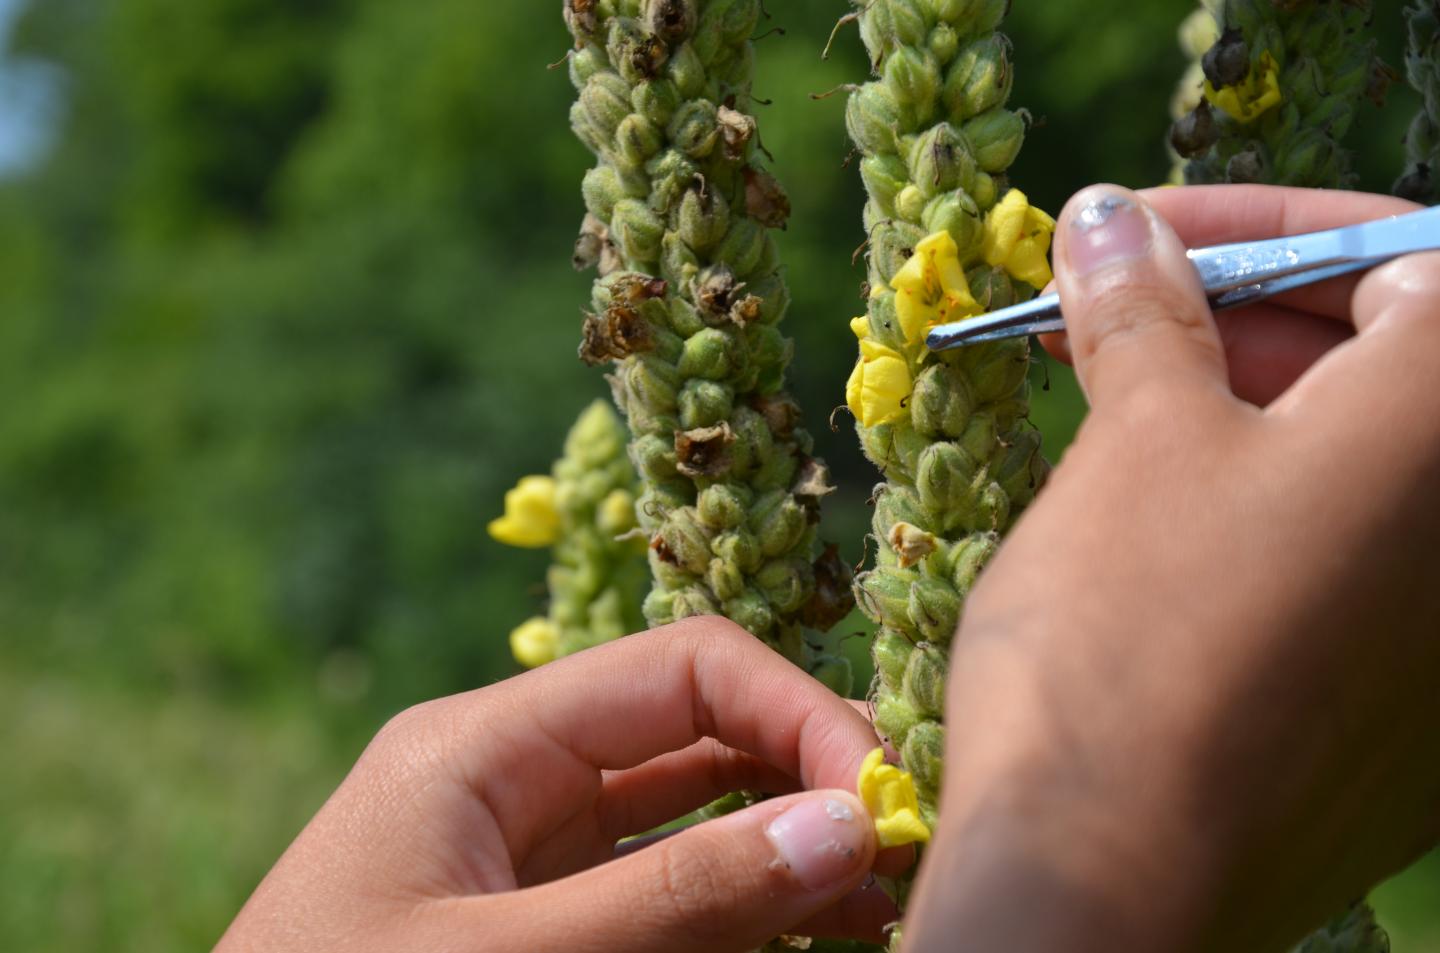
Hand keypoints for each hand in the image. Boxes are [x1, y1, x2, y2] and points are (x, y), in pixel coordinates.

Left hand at [216, 619, 895, 952]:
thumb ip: (676, 904)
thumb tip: (843, 829)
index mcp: (482, 743)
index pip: (679, 671)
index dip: (795, 713)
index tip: (879, 797)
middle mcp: (514, 780)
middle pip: (696, 734)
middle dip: (806, 775)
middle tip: (905, 843)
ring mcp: (532, 858)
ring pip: (696, 817)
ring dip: (792, 845)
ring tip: (889, 895)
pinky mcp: (545, 925)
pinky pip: (668, 892)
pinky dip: (747, 903)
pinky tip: (824, 925)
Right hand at [906, 185, 1439, 951]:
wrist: (1106, 898)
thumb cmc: (1124, 643)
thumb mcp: (1133, 441)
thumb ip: (1144, 308)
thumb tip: (1113, 220)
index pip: (1401, 252)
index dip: (1257, 225)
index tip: (1139, 233)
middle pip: (1390, 356)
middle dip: (1241, 316)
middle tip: (1108, 321)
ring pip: (1365, 465)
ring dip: (1246, 412)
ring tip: (1115, 421)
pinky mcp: (1414, 724)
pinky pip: (1358, 567)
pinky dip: (1270, 513)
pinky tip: (1159, 535)